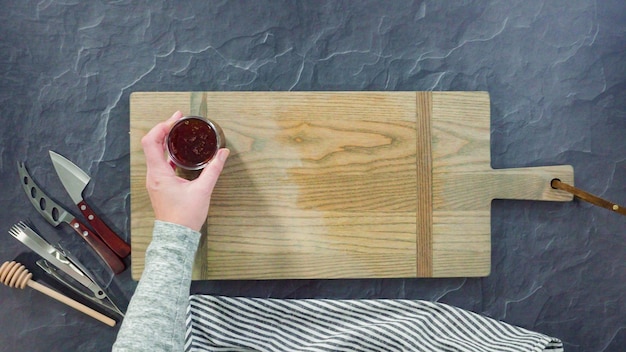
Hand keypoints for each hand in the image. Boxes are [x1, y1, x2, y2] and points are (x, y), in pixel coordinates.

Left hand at [141, 111, 229, 230]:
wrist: (177, 237)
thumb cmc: (185, 217)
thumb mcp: (203, 190)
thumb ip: (213, 169)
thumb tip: (223, 153)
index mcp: (159, 173)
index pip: (151, 141)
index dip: (162, 126)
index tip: (176, 119)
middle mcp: (153, 175)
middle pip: (151, 144)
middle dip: (165, 130)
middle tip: (179, 121)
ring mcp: (155, 181)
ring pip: (155, 154)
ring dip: (165, 141)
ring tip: (179, 133)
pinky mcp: (160, 186)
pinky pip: (160, 164)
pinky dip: (168, 154)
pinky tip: (180, 153)